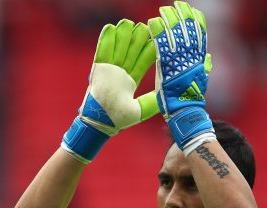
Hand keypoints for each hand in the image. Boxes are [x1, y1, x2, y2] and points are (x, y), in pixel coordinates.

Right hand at [62, 19, 157, 163]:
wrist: (100, 124)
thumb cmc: (118, 120)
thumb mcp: (141, 110)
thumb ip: (153, 101)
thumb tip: (167, 95)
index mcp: (130, 82)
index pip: (142, 62)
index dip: (149, 50)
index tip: (156, 39)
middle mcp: (120, 74)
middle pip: (130, 52)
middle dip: (137, 39)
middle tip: (144, 26)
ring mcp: (108, 71)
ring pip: (117, 49)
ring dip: (122, 36)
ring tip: (127, 23)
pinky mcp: (98, 70)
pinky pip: (101, 52)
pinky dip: (105, 40)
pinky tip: (110, 28)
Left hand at [148, 2, 214, 151]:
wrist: (185, 113)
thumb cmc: (190, 100)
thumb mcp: (200, 80)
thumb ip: (203, 67)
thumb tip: (207, 57)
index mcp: (199, 60)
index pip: (200, 35)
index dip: (196, 21)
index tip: (191, 10)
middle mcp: (191, 57)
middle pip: (188, 31)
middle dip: (182, 16)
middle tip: (176, 4)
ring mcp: (180, 61)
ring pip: (175, 35)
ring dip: (169, 21)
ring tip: (163, 10)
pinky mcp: (167, 66)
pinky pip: (161, 46)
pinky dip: (157, 33)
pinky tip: (152, 23)